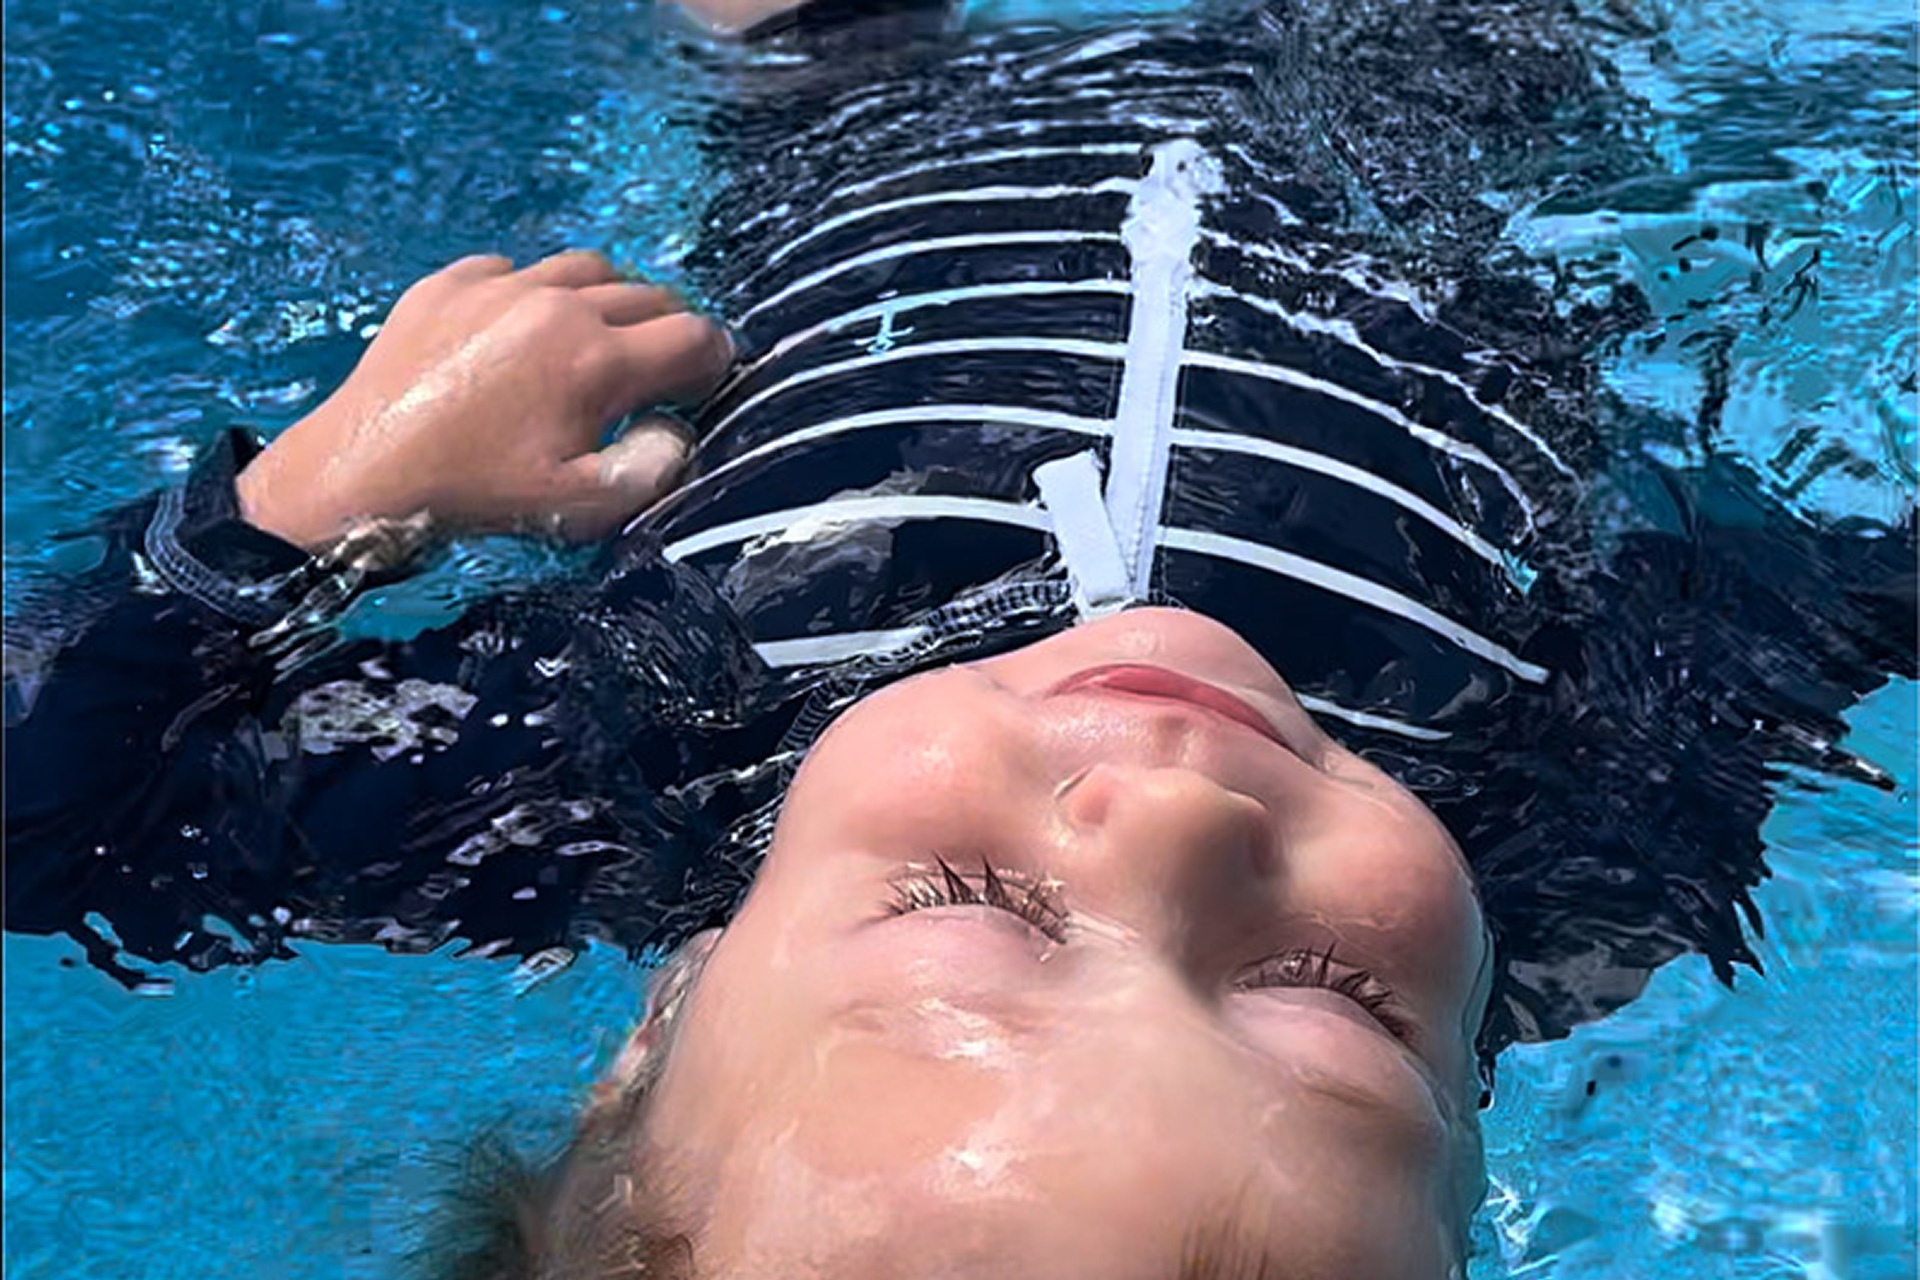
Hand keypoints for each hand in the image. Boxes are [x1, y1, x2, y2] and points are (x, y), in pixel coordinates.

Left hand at [235, 250, 732, 551]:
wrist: (361, 473)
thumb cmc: (476, 497)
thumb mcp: (581, 508)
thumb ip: (653, 469)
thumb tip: (674, 429)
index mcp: (596, 360)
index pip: (695, 338)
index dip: (714, 364)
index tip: (702, 388)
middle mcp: (556, 305)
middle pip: (650, 297)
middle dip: (669, 333)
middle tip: (659, 373)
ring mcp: (498, 286)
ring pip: (589, 269)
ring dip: (612, 302)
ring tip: (600, 341)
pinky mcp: (449, 283)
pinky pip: (516, 270)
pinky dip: (537, 295)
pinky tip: (523, 336)